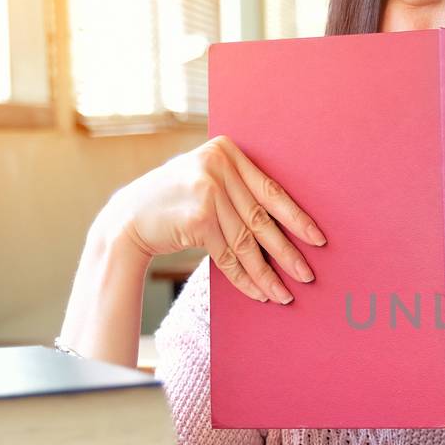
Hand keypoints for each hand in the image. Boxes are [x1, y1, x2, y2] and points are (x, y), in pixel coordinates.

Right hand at [102, 136, 324, 303]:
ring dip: (268, 272)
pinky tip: (259, 292)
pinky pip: (230, 255)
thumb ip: (236, 187)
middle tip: (308, 275)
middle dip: (287, 251)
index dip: (296, 218)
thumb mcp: (204, 179)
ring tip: (285, 293)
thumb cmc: (173, 202)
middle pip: (262, 217)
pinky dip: (245, 278)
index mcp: (226, 151)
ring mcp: (209, 190)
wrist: (127, 218)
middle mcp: (218, 165)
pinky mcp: (200, 217)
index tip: (317, 239)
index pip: (270, 190)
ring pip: (248, 241)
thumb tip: (285, 221)